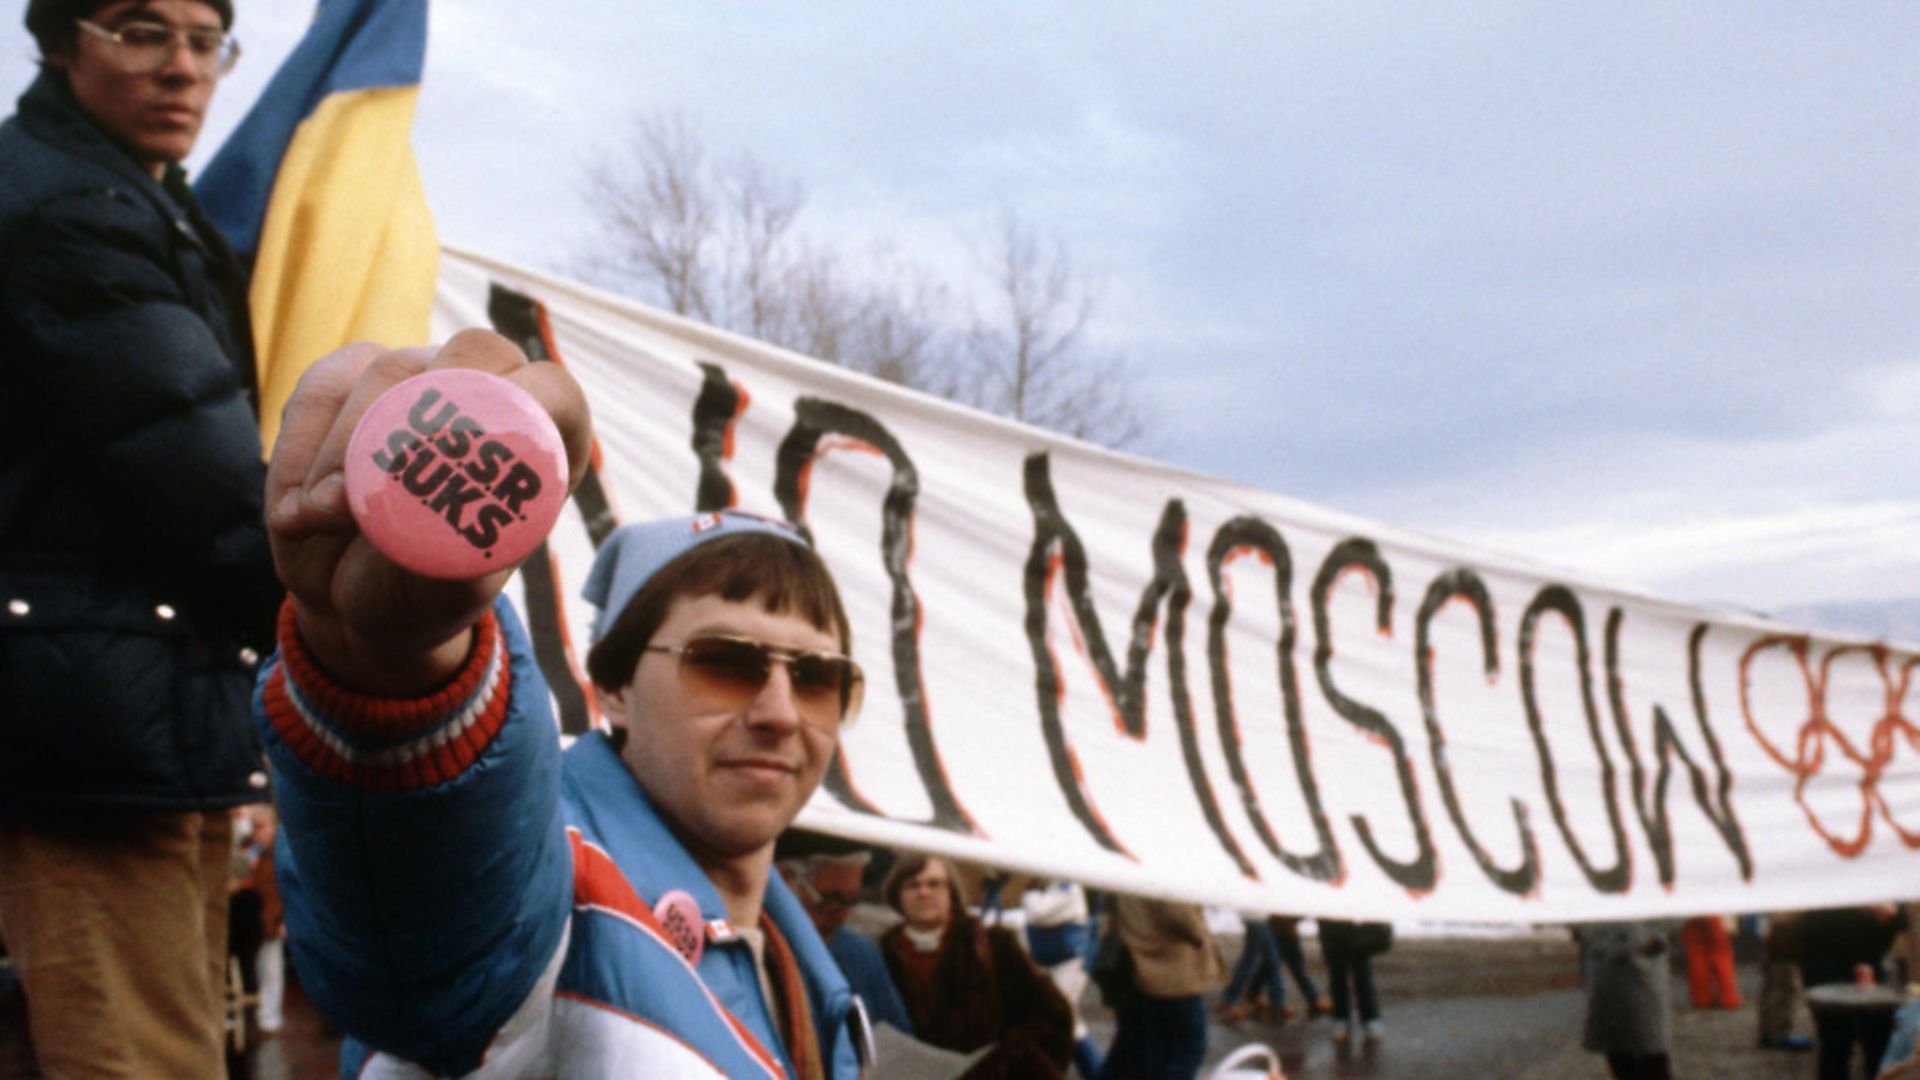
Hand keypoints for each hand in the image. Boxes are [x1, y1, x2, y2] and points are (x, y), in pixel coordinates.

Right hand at [265, 331, 590, 694]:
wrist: (349, 595)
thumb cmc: (420, 592)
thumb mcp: (446, 594)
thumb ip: (455, 565)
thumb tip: (441, 539)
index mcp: (538, 445)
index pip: (554, 391)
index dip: (524, 401)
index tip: (471, 449)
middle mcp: (487, 395)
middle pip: (474, 354)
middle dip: (414, 421)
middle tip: (365, 491)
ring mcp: (418, 376)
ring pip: (387, 369)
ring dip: (343, 449)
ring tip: (317, 519)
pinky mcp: (349, 379)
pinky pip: (322, 387)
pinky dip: (298, 449)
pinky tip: (293, 510)